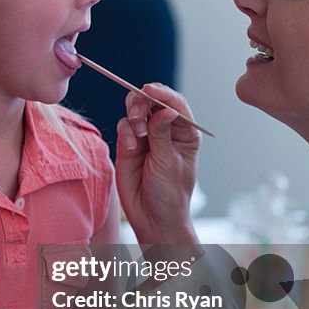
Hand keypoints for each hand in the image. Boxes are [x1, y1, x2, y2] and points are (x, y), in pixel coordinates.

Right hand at [114, 84, 199, 243]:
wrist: (152, 217)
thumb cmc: (170, 194)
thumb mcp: (169, 162)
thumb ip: (162, 134)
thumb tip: (165, 109)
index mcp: (185, 132)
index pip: (175, 104)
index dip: (162, 94)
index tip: (149, 90)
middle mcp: (165, 130)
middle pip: (152, 101)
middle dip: (142, 102)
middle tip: (138, 115)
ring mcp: (145, 136)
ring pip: (135, 110)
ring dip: (133, 117)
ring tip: (136, 136)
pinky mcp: (128, 144)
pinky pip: (123, 126)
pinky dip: (125, 132)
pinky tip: (130, 147)